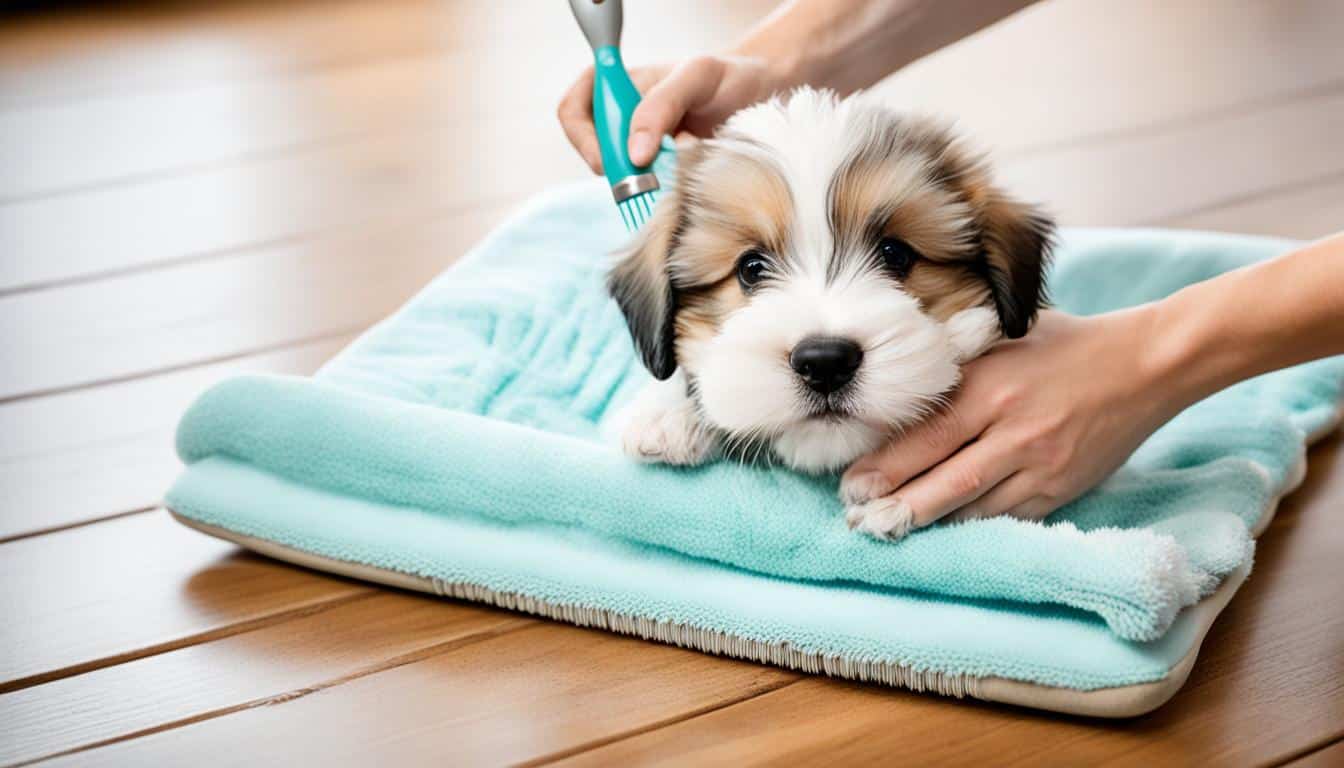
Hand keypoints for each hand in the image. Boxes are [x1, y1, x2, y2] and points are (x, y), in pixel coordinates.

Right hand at [557, 55, 783, 173]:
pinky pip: (648, 192)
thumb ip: (661, 105)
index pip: (573, 112)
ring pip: (621, 178)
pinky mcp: (661, 174)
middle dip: (619, 170)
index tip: (611, 160)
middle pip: (593, 152)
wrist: (762, 98)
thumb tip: (633, 153)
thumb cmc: (728, 78)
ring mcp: (640, 148)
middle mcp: (622, 118)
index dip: (584, 139)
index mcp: (618, 86)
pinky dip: (664, 192)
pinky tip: (687, 178)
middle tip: (651, 177)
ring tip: (681, 167)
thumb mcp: (697, 77)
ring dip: (646, 183)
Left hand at [841, 308, 1178, 536]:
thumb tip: (896, 382)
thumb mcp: (1004, 336)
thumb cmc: (1064, 345)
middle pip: (947, 480)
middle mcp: (1016, 430)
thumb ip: (957, 359)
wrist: (1145, 367)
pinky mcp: (1062, 489)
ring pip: (976, 507)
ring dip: (931, 524)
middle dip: (899, 506)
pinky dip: (973, 526)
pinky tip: (942, 533)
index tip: (851, 486)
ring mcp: (1042, 465)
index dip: (887, 467)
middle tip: (858, 522)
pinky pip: (1008, 516)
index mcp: (993, 386)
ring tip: (889, 532)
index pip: (929, 436)